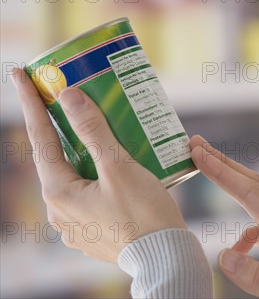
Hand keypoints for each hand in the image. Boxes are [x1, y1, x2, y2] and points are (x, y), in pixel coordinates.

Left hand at [11, 68, 187, 262]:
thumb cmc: (144, 215)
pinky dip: (98, 174)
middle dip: (63, 128)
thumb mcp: (120, 168)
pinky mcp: (95, 230)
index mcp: (59, 192)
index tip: (20, 74)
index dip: (30, 103)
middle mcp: (60, 210)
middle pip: (57, 156)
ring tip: (105, 136)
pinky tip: (118, 168)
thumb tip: (69, 97)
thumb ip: (94, 131)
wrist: (165, 258)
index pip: (40, 137)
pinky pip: (90, 192)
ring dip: (85, 153)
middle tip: (72, 102)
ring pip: (76, 176)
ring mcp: (76, 223)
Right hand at [190, 135, 258, 297]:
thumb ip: (257, 277)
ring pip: (258, 201)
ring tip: (206, 177)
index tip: (198, 153)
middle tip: (196, 144)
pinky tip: (235, 252)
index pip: (251, 194)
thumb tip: (223, 255)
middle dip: (224, 164)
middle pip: (255, 184)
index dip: (222, 173)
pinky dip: (245, 233)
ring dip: (232, 189)